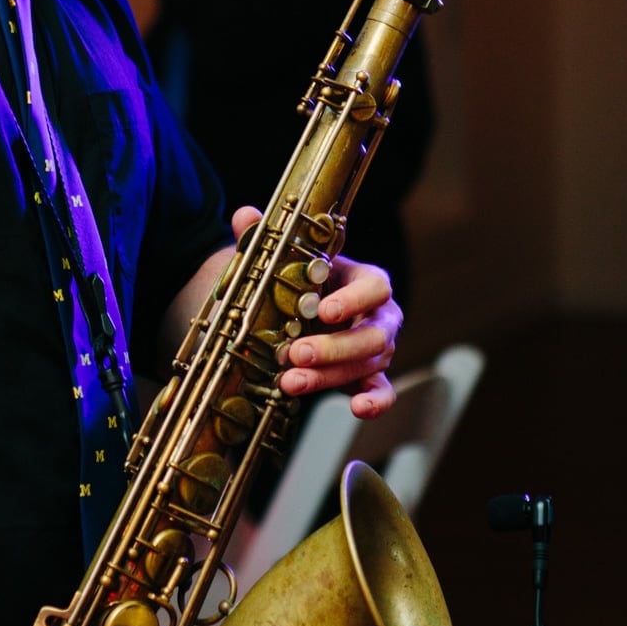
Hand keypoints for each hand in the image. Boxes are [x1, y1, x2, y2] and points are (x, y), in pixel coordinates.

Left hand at [230, 208, 399, 419]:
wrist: (303, 309)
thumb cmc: (303, 281)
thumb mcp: (284, 259)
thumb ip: (265, 239)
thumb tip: (243, 216)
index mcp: (366, 280)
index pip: (374, 286)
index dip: (353, 300)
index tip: (324, 310)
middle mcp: (380, 315)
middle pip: (371, 334)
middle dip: (333, 348)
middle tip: (296, 354)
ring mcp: (378, 348)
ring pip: (367, 365)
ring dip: (330, 376)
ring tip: (291, 382)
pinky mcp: (371, 376)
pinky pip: (383, 391)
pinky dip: (375, 403)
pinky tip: (356, 410)